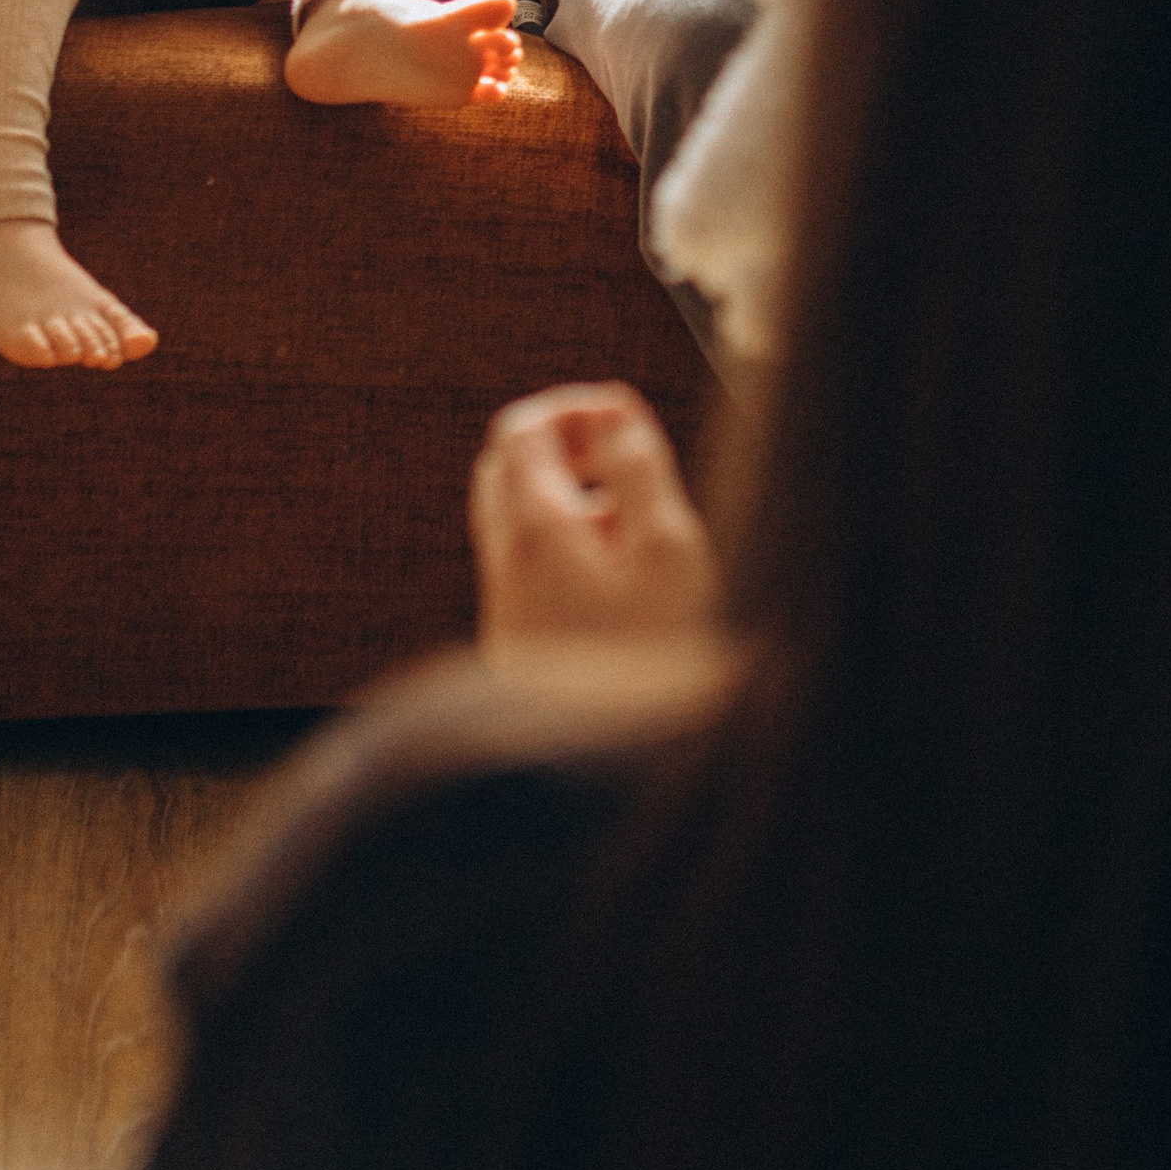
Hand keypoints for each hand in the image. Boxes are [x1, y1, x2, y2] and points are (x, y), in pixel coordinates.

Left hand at [471, 387, 720, 645]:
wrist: (616, 762)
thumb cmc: (653, 658)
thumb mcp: (667, 549)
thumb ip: (638, 467)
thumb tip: (613, 410)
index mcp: (535, 530)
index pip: (522, 427)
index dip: (574, 407)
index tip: (623, 419)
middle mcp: (504, 562)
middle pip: (507, 465)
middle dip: (563, 446)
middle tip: (621, 459)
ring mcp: (504, 602)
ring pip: (517, 516)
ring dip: (567, 497)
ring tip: (630, 522)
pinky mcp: (513, 634)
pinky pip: (524, 560)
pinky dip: (561, 541)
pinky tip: (616, 575)